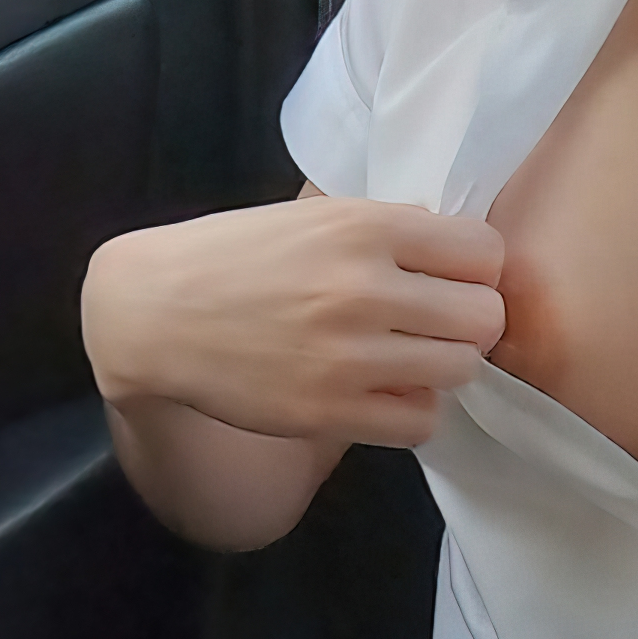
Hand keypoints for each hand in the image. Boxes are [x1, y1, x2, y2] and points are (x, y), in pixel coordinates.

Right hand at [82, 185, 507, 450]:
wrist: (153, 311)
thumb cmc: (232, 256)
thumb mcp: (311, 216)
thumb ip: (384, 231)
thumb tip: (457, 251)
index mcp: (364, 228)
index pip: (483, 252)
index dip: (474, 268)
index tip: (451, 277)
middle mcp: (364, 290)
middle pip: (484, 317)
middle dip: (467, 320)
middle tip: (436, 323)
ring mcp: (349, 357)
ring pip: (460, 370)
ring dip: (441, 366)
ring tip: (408, 358)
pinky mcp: (330, 412)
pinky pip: (421, 421)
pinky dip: (411, 410)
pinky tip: (384, 392)